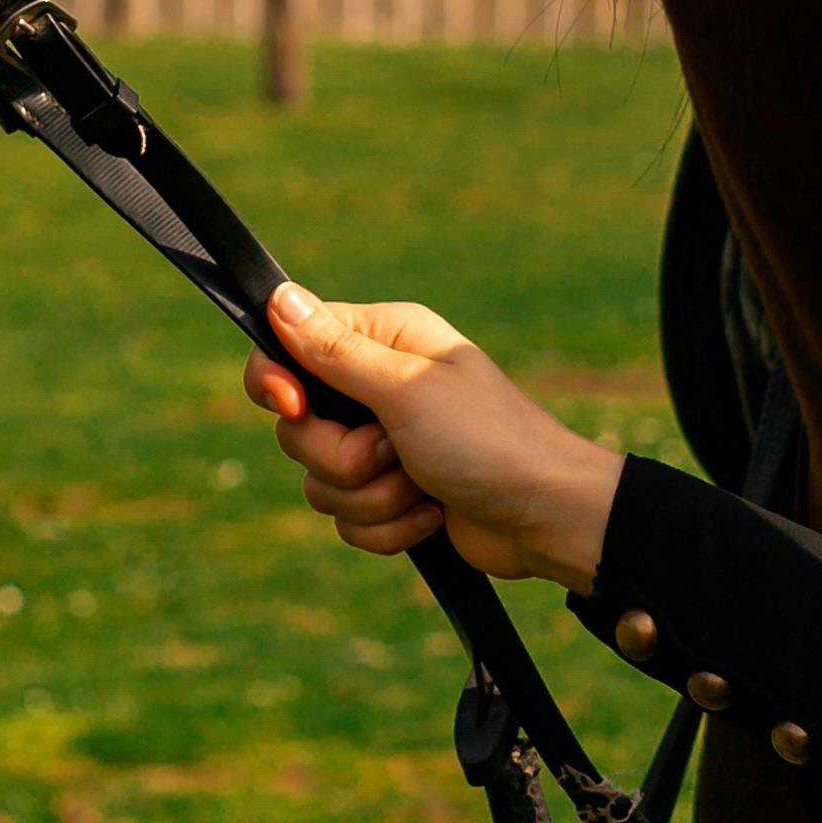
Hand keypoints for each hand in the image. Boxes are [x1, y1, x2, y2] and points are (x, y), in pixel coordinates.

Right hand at [244, 287, 626, 587]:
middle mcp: (377, 387)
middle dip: (342, 457)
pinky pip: (349, 520)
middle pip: (297, 429)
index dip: (276, 381)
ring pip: (320, 482)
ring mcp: (385, 445)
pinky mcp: (393, 495)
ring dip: (372, 497)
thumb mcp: (406, 390)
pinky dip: (389, 527)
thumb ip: (335, 351)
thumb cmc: (487, 440)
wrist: (545, 517)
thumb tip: (277, 295)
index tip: (294, 407)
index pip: (288, 347)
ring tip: (423, 486)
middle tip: (393, 450)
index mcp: (383, 341)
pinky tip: (432, 516)